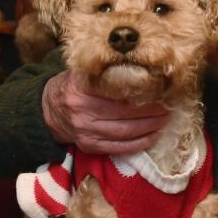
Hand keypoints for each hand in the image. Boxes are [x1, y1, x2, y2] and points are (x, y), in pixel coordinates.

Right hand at [41, 71, 168, 154]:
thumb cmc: (74, 87)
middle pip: (125, 114)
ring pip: (124, 133)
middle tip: (168, 107)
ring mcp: (85, 132)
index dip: (142, 94)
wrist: (48, 110)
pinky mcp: (89, 146)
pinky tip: (152, 137)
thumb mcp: (84, 73)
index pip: (118, 93)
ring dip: (149, 128)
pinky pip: (118, 148)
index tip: (161, 91)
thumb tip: (142, 69)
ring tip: (164, 121)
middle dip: (151, 112)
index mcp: (81, 90)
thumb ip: (106, 72)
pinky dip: (139, 143)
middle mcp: (82, 112)